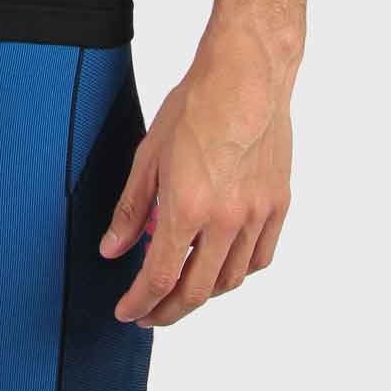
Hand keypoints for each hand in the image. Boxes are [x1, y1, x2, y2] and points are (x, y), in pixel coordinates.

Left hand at [99, 15, 296, 325]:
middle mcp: (226, 218)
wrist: (246, 76)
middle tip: (149, 314)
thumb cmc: (195, 106)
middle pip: (197, 290)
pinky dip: (237, 271)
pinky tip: (220, 265)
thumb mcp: (149, 155)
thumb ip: (132, 209)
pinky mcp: (278, 204)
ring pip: (231, 279)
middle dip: (168, 310)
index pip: (160, 277)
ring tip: (181, 288)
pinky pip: (259, 257)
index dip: (140, 302)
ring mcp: (257, 214)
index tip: (127, 313)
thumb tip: (112, 249)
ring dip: (203, 292)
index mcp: (188, 206)